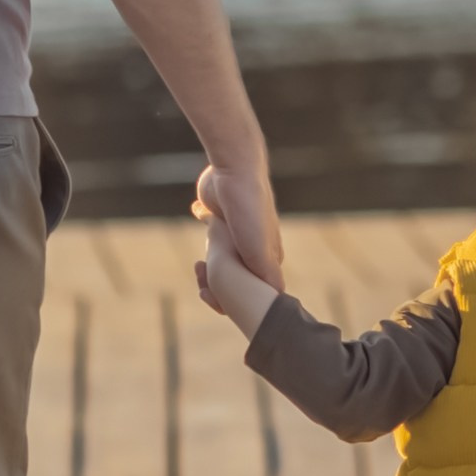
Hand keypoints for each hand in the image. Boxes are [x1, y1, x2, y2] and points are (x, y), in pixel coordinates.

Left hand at [194, 199, 280, 338]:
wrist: (234, 171)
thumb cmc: (249, 213)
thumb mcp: (259, 252)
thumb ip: (267, 275)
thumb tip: (277, 298)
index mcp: (268, 258)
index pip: (257, 291)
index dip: (237, 302)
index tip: (219, 304)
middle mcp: (255, 248)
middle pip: (236, 279)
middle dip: (217, 287)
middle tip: (203, 287)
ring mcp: (237, 233)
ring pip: (220, 260)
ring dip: (207, 267)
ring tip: (198, 266)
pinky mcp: (221, 217)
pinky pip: (211, 234)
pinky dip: (205, 229)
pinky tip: (199, 217)